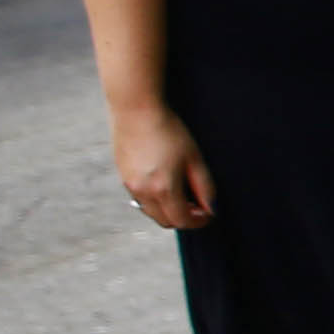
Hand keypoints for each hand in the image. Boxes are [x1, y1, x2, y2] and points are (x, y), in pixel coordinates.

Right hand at [110, 106, 213, 231]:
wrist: (136, 111)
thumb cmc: (168, 131)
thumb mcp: (194, 159)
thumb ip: (205, 187)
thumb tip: (211, 208)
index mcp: (163, 188)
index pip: (182, 221)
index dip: (199, 221)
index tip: (209, 213)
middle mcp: (143, 191)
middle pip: (165, 221)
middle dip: (184, 218)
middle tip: (197, 205)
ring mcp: (129, 185)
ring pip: (151, 212)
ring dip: (168, 210)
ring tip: (182, 193)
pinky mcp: (122, 176)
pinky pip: (140, 199)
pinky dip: (155, 200)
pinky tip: (165, 183)